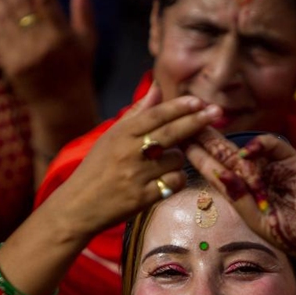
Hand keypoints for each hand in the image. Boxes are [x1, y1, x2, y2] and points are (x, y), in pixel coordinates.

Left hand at [0, 0, 95, 104]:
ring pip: (6, 19)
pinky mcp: (10, 64)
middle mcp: (41, 43)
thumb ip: (84, 12)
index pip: (45, 0)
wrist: (61, 106)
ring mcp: (23, 54)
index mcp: (61, 36)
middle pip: (20, 6)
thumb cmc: (77, 70)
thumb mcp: (87, 41)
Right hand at [52, 85, 222, 235]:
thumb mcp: (111, 137)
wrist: (78, 206)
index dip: (179, 107)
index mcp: (121, 135)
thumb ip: (136, 113)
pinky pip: (174, 183)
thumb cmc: (96, 169)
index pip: (155, 116)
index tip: (198, 101)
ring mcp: (136, 176)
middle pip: (171, 133)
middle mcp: (129, 153)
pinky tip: (167, 180)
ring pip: (176, 160)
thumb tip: (156, 89)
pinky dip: (176, 180)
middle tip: (217, 112)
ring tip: (166, 162)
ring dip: (179, 159)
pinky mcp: (142, 198)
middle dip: (197, 121)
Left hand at [186, 131, 295, 268]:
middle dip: (204, 139)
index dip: (197, 158)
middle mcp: (252, 175)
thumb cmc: (290, 234)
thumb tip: (218, 173)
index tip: (177, 145)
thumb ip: (238, 196)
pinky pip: (271, 144)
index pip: (214, 170)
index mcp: (240, 191)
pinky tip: (247, 153)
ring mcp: (269, 165)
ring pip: (242, 147)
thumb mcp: (257, 219)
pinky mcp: (290, 158)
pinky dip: (259, 145)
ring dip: (223, 139)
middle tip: (185, 124)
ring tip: (204, 130)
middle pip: (223, 153)